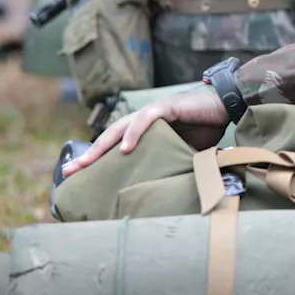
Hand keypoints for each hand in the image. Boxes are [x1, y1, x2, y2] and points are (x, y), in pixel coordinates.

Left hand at [61, 87, 229, 176]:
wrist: (225, 104)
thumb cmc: (206, 126)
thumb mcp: (184, 151)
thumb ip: (170, 163)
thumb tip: (163, 190)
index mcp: (146, 131)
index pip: (115, 145)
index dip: (97, 159)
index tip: (78, 176)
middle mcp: (143, 120)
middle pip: (109, 137)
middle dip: (89, 155)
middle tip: (69, 171)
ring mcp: (152, 112)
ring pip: (120, 128)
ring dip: (102, 145)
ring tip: (88, 161)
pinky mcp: (165, 107)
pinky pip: (145, 120)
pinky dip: (134, 133)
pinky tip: (125, 148)